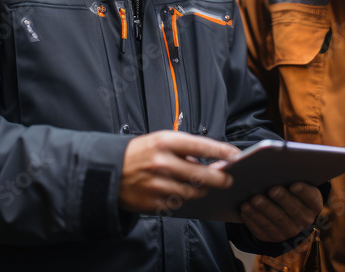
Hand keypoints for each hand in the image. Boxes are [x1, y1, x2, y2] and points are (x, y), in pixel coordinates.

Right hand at [119, 130, 239, 213]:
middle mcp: (162, 163)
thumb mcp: (159, 141)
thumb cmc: (139, 153)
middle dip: (219, 178)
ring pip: (193, 191)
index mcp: (165, 142)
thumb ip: (184, 150)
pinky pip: (179, 203)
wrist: (108, 171)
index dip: (221, 151)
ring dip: (201, 189)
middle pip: (202, 174)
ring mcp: (158, 184)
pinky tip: (179, 191)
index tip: (235, 155)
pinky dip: (183, 198)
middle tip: (227, 179)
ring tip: (201, 185)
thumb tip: (212, 163)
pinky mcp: (153, 201)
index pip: (201, 146)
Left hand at [239, 182, 322, 242]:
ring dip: (264, 210)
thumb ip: (292, 179)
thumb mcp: (297, 188)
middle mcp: (304, 221)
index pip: (312, 198)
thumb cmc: (290, 195)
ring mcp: (288, 232)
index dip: (304, 192)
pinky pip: (262, 230)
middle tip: (272, 190)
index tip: (294, 185)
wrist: (286, 218)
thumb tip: (279, 167)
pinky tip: (245, 209)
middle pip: (293, 210)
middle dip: (282, 199)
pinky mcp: (272, 238)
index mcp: (313, 206)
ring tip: (253, 200)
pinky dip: (253, 219)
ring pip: (276, 221)